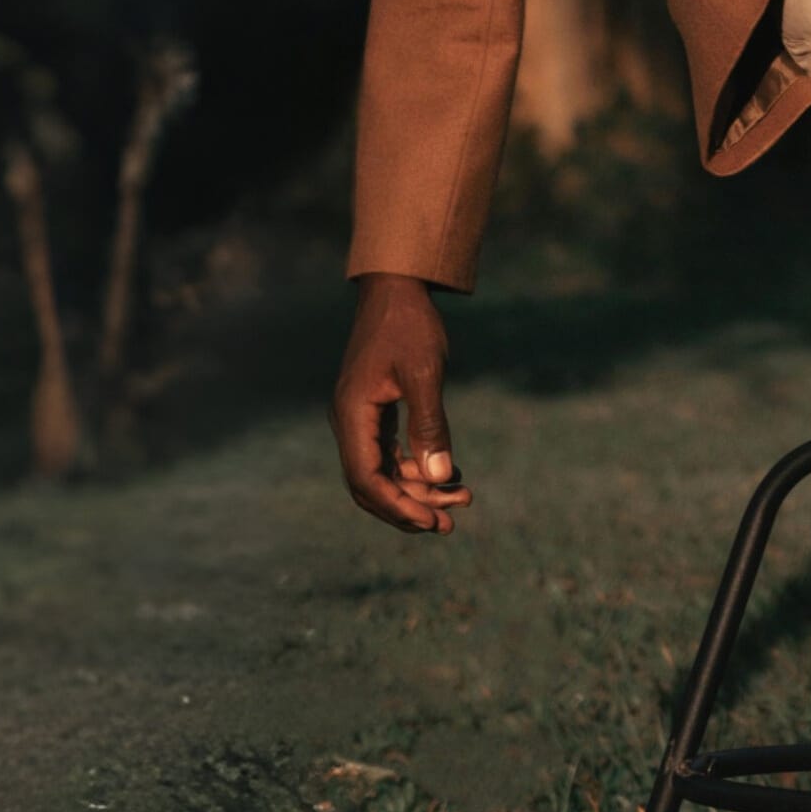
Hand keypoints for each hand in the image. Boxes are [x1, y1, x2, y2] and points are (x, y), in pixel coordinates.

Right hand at [331, 275, 468, 531]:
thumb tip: (440, 477)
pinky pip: (392, 454)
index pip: (367, 480)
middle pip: (372, 485)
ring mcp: (360, 419)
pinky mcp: (374, 413)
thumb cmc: (409, 325)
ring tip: (462, 499)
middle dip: (410, 507)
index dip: (398, 507)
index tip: (432, 522)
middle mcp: (348, 422)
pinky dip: (418, 468)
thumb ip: (430, 425)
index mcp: (351, 415)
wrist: (397, 287)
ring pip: (385, 472)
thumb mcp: (424, 373)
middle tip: (450, 524)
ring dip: (420, 490)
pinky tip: (451, 474)